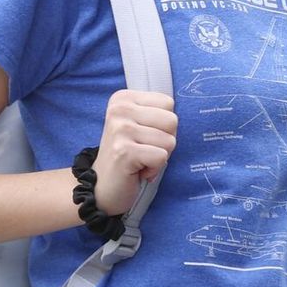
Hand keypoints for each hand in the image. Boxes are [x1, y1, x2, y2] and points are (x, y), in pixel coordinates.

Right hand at [92, 90, 177, 217]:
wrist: (100, 188)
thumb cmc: (127, 156)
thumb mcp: (138, 125)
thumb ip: (156, 113)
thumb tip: (185, 110)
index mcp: (123, 98)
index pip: (168, 103)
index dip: (164, 126)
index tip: (144, 137)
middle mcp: (119, 109)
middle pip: (172, 120)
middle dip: (165, 141)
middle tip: (144, 151)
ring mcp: (120, 129)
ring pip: (169, 141)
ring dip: (159, 157)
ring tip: (140, 161)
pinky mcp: (124, 151)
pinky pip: (161, 157)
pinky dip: (154, 170)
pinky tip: (137, 171)